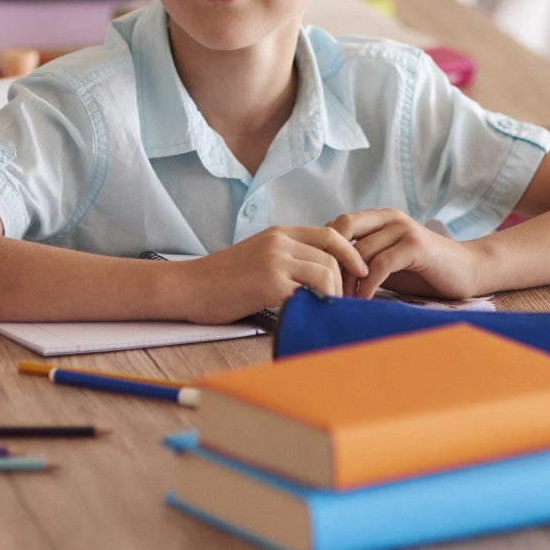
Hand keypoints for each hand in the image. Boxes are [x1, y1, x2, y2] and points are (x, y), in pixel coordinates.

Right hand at [173, 226, 368, 323]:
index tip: (361, 272)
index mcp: (279, 233)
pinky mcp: (269, 282)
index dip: (352, 253)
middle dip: (346, 282)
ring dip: (334, 296)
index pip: (331, 234)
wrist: (188, 287)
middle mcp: (280, 242)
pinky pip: (308, 292)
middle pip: (332, 256)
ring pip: (326, 273)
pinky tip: (312, 315)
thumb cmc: (220, 280)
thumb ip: (286, 258)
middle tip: (347, 303)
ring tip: (329, 312)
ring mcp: (275, 260)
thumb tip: (317, 276)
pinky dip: (317, 305)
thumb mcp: (257, 256)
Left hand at [326, 209, 483, 301]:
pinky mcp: (416, 246)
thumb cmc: (423, 271)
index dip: (325, 250)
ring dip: (348, 279)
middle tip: (327, 288)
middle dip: (332, 259)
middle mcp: (389, 217)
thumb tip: (325, 273)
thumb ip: (361, 259)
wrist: (467, 271)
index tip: (320, 277)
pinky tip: (364, 299)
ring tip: (344, 301)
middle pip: (343, 228)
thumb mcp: (386, 261)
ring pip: (360, 250)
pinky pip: (381, 264)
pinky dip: (368, 284)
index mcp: (378, 217)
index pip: (337, 224)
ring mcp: (404, 229)